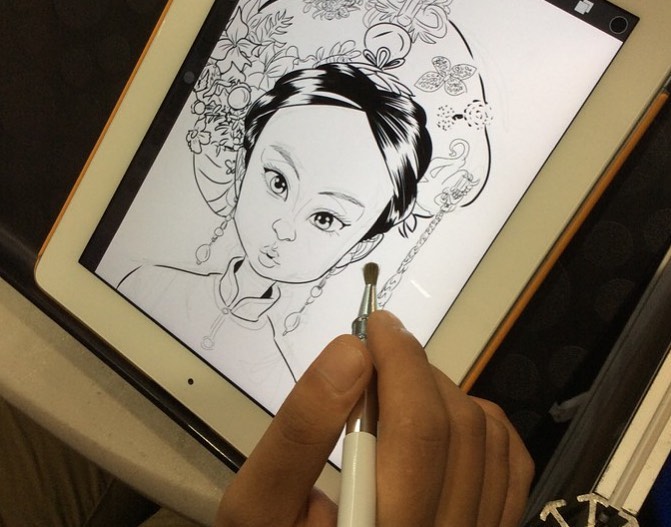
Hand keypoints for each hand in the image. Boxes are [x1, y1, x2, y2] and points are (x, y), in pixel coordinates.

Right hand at [216, 310, 533, 526]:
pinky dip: (480, 423)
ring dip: (442, 393)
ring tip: (398, 392)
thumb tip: (352, 351)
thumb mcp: (260, 503)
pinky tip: (440, 420)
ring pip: (488, 439)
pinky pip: (511, 465)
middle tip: (375, 356)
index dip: (401, 361)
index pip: (418, 432)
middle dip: (415, 370)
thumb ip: (300, 430)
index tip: (376, 325)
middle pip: (457, 429)